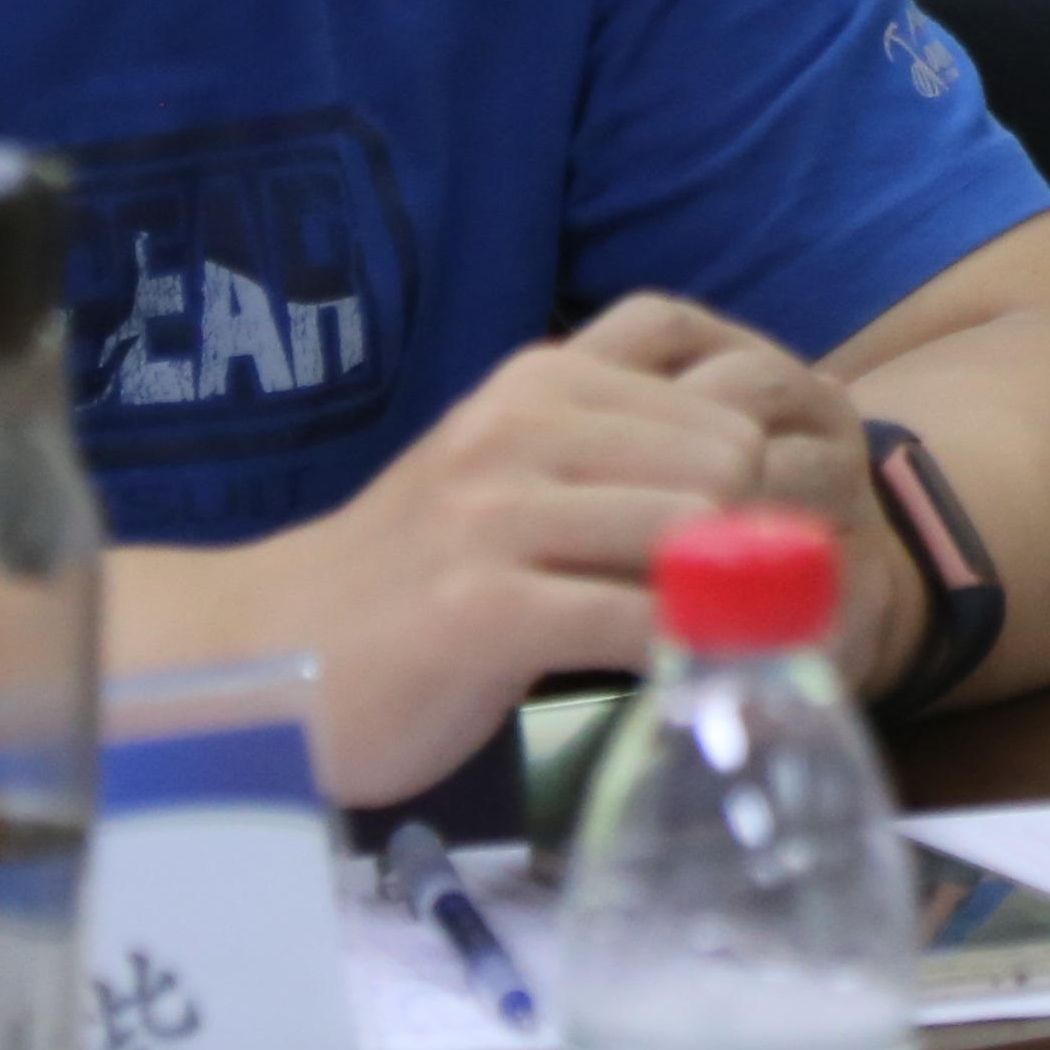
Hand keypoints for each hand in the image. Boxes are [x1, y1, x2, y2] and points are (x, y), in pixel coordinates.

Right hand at [205, 295, 899, 803]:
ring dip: (731, 594)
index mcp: (540, 378)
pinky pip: (636, 618)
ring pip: (690, 528)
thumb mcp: (513, 467)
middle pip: (725, 450)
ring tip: (740, 638)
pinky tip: (686, 676)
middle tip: (770, 594)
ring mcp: (496, 514)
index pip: (716, 374)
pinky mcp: (484, 609)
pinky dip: (682, 652)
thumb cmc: (415, 570)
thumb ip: (616, 443)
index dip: (769, 448)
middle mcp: (519, 426)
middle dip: (763, 526)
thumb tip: (764, 458)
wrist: (268, 653)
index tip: (781, 517)